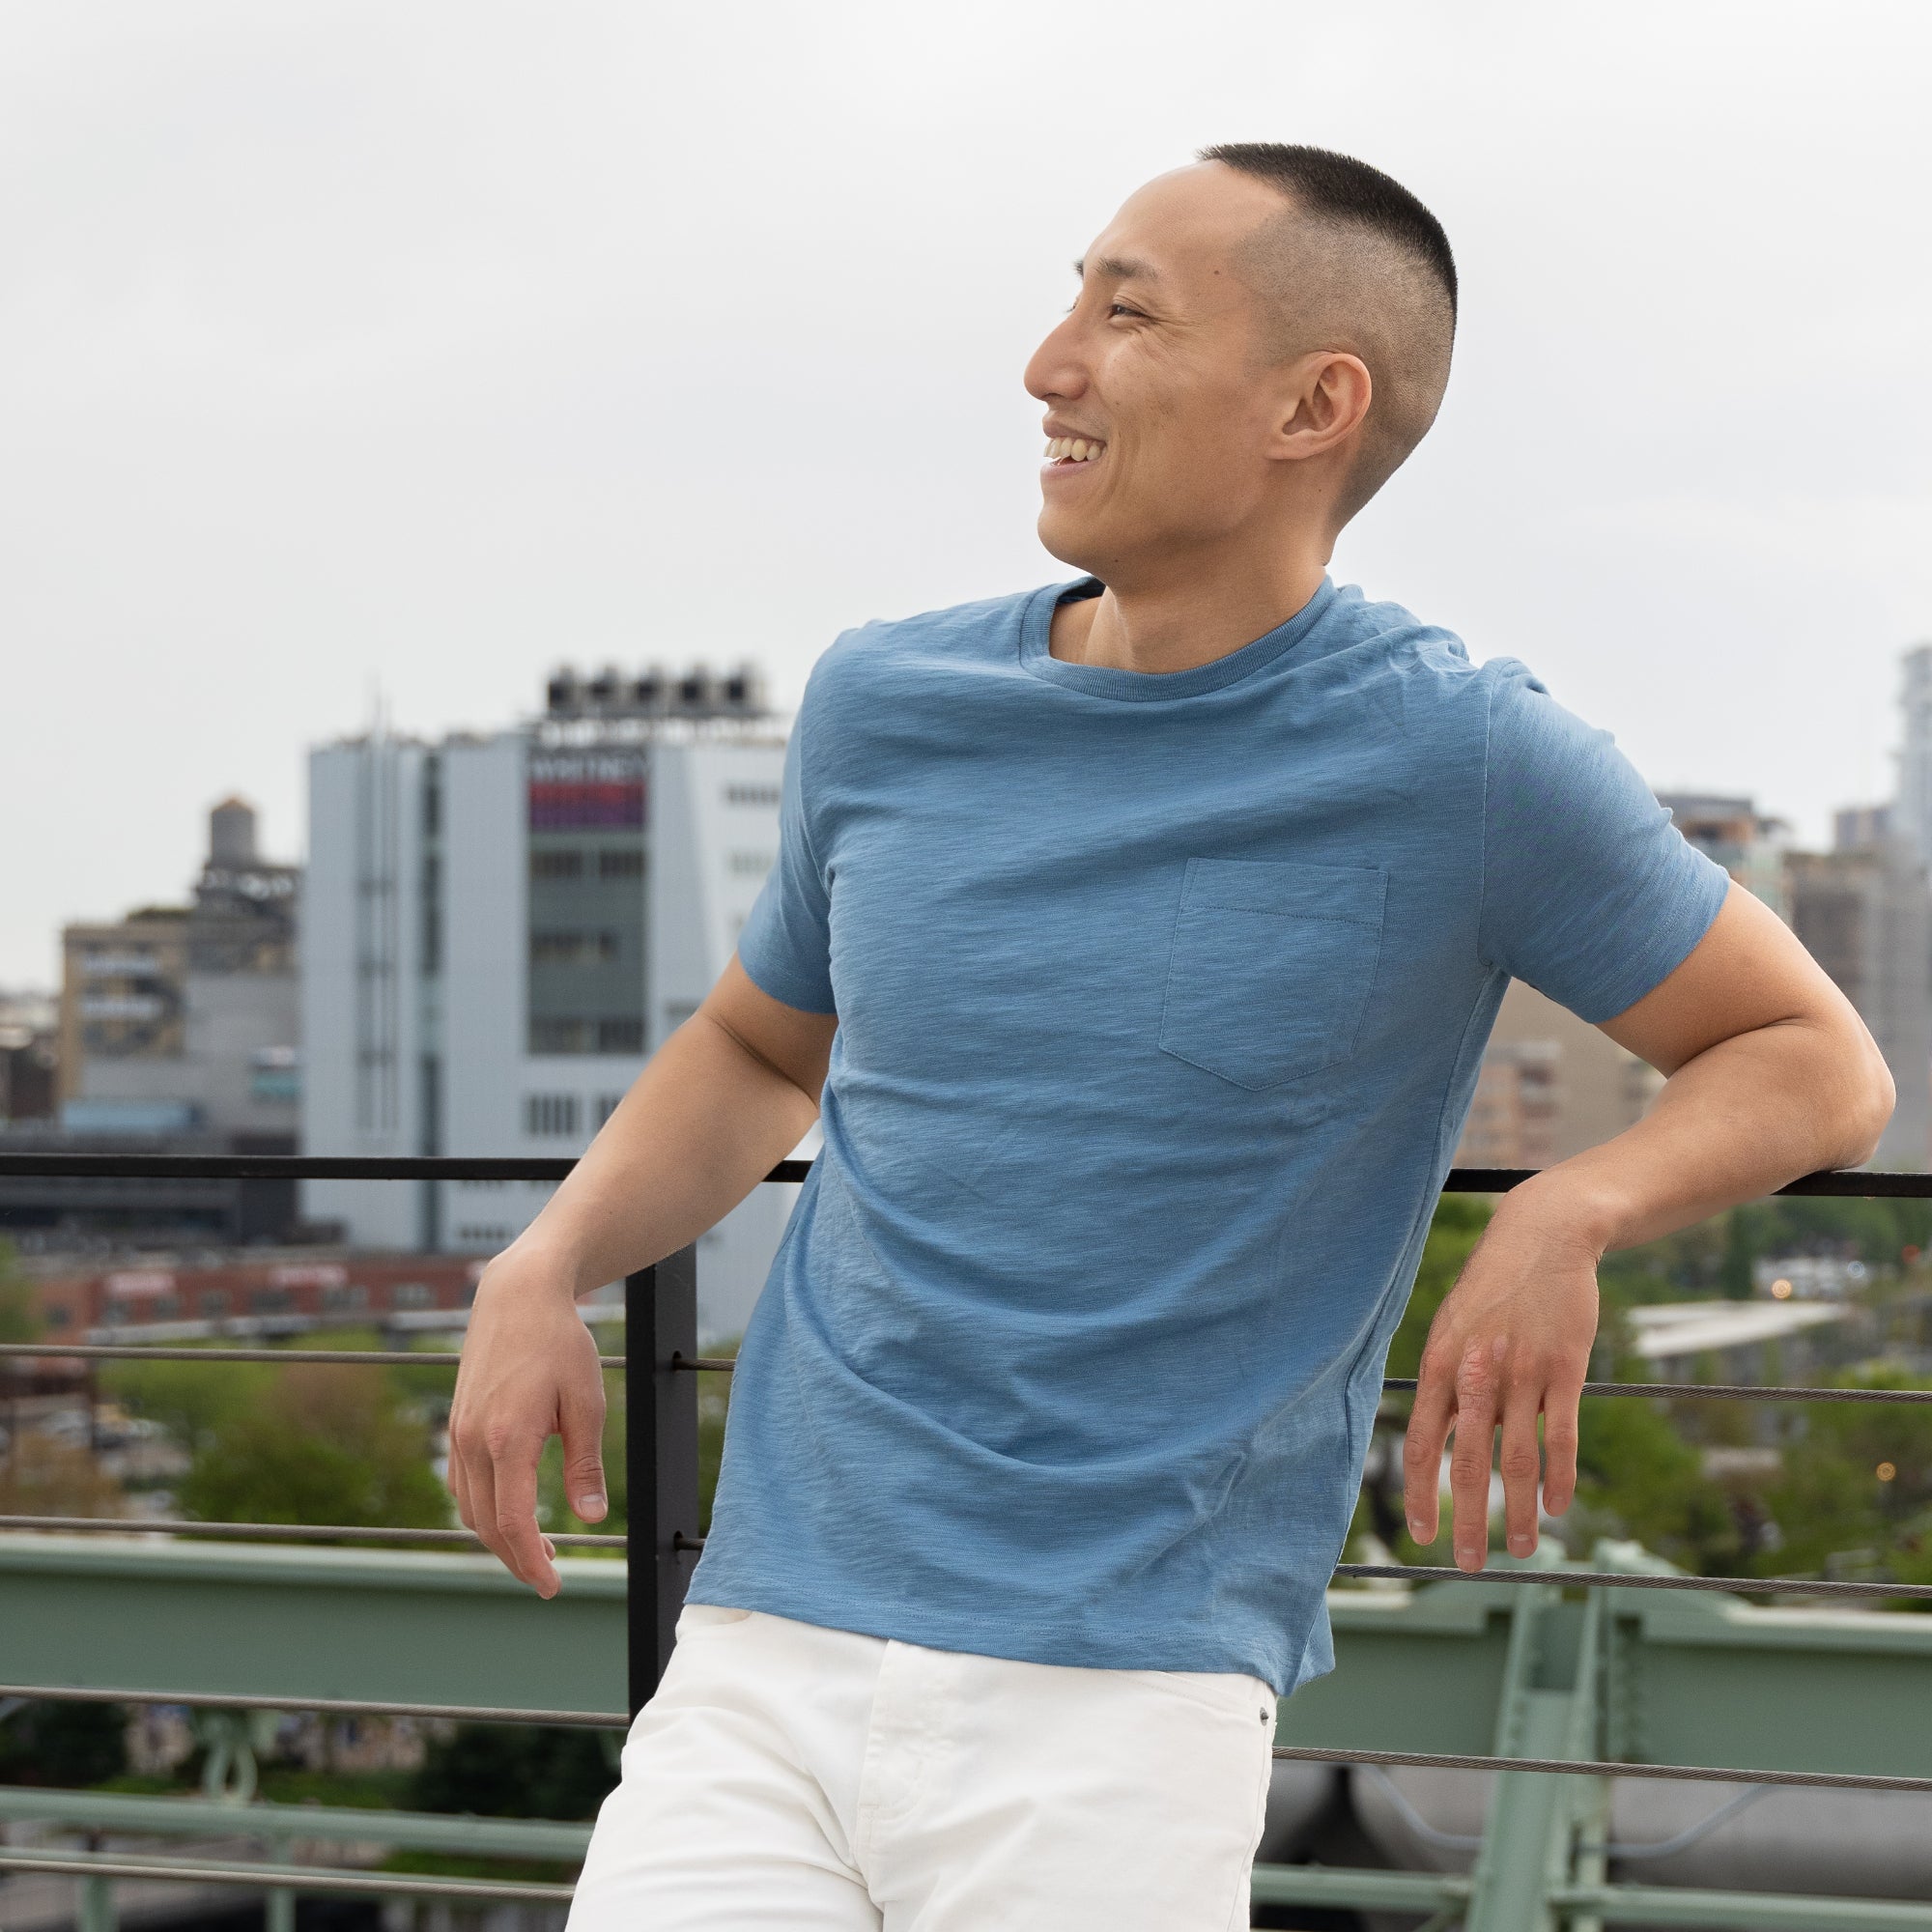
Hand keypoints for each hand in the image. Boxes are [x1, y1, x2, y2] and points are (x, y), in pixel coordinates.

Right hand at [447, 1247, 608, 1596]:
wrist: (517, 1297)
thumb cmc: (560, 1343)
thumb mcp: (587, 1402)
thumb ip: (585, 1464)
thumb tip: (590, 1519)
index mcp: (508, 1439)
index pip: (513, 1523)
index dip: (530, 1562)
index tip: (551, 1586)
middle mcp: (473, 1441)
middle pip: (486, 1525)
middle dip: (515, 1558)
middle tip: (547, 1578)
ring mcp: (458, 1433)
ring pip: (469, 1507)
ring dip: (497, 1536)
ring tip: (535, 1548)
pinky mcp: (456, 1424)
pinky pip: (463, 1483)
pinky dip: (482, 1508)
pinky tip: (508, 1511)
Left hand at [1400, 1191, 1598, 1571]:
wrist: (1542, 1238)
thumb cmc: (1491, 1290)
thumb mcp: (1451, 1328)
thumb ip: (1444, 1383)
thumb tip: (1435, 1438)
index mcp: (1439, 1365)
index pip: (1419, 1443)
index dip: (1419, 1494)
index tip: (1421, 1537)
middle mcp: (1476, 1373)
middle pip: (1468, 1462)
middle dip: (1466, 1519)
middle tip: (1466, 1565)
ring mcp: (1521, 1373)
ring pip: (1517, 1459)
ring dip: (1518, 1513)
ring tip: (1520, 1552)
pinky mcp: (1564, 1370)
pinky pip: (1561, 1436)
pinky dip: (1559, 1478)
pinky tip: (1558, 1509)